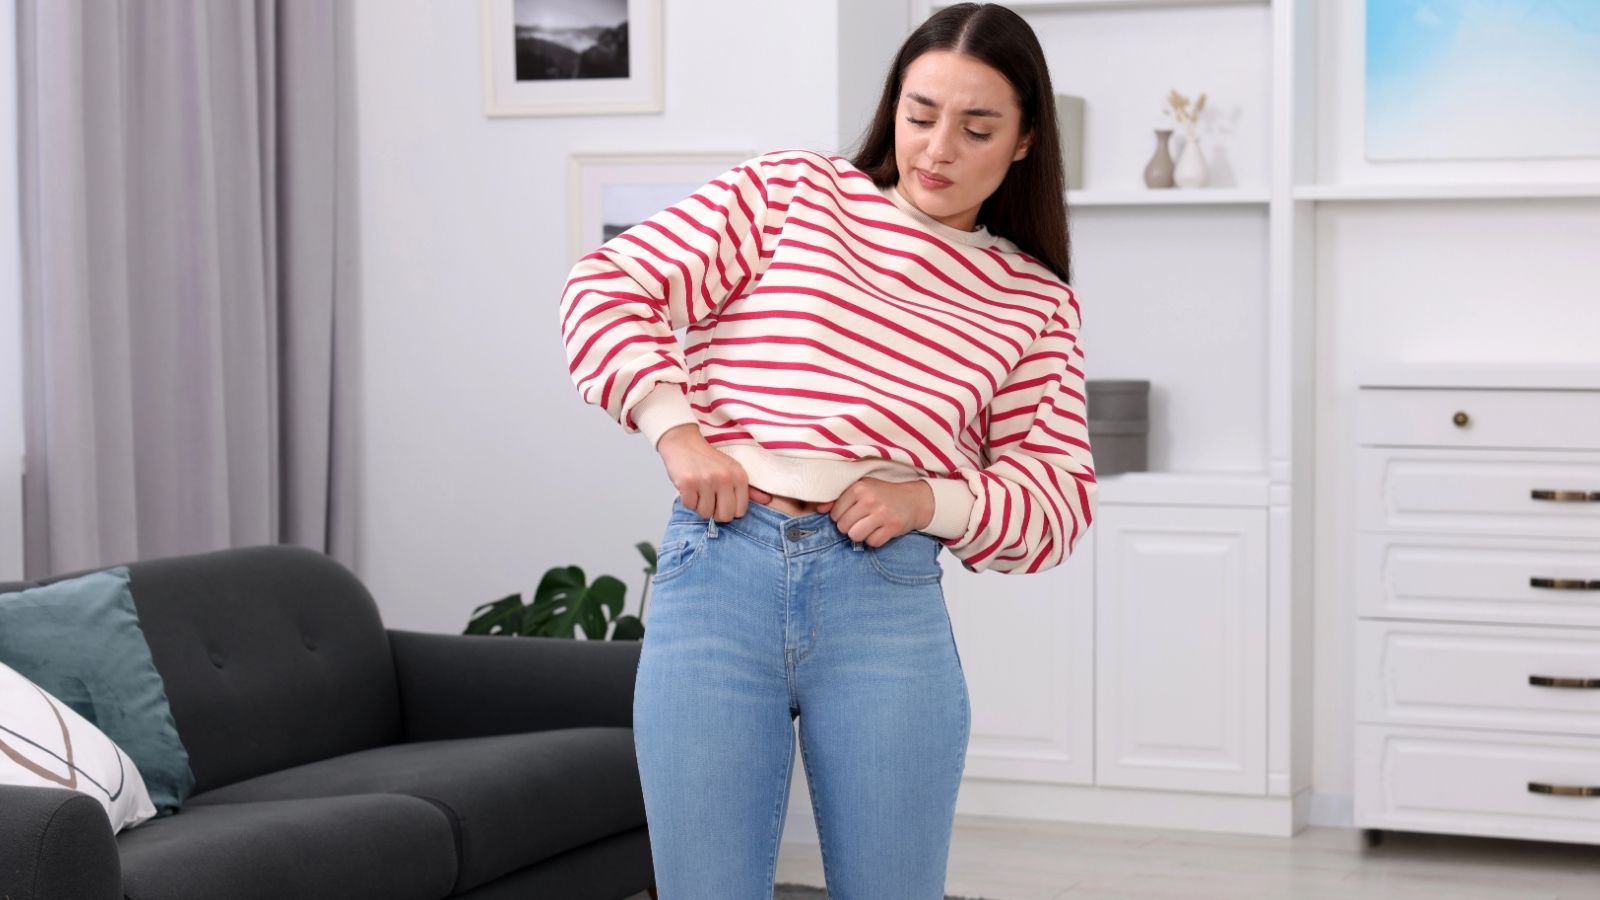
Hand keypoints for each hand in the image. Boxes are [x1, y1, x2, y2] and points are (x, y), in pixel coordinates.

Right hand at [655, 423, 772, 520]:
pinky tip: (689, 487)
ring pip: (705, 512)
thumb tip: (767, 500)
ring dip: (699, 505)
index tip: (721, 500)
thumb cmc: (708, 459)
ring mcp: (706, 480)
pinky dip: (687, 500)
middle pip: (724, 516)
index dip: (729, 510)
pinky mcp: (688, 483)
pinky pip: (689, 506)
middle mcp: (725, 478)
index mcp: (739, 476)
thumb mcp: (732, 469)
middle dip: (714, 512)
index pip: (740, 512)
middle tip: (708, 498)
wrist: (683, 442)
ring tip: (698, 490)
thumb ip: (749, 487)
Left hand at [817, 478, 933, 547]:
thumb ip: (839, 498)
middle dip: (849, 527)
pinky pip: (872, 542)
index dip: (841, 517)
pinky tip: (879, 530)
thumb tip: (819, 510)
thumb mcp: (861, 488)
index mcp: (859, 488)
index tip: (851, 514)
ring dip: (860, 535)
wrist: (914, 500)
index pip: (835, 514)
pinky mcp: (892, 527)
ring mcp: (882, 514)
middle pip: (843, 527)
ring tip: (868, 527)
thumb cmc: (882, 494)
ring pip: (855, 536)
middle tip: (860, 521)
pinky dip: (874, 540)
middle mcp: (869, 500)